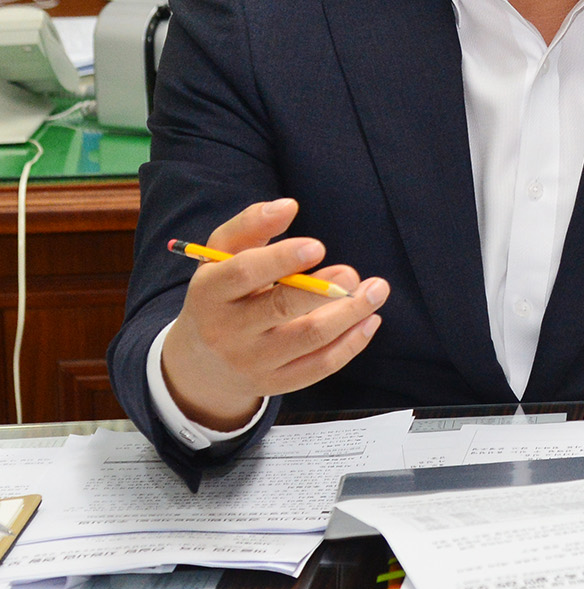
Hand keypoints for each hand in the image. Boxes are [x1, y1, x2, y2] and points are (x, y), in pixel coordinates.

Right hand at [158, 199, 388, 429]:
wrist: (202, 362)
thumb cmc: (223, 293)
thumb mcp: (222, 257)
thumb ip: (251, 225)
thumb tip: (288, 205)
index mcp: (209, 293)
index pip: (243, 273)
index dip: (281, 259)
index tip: (318, 246)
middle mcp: (226, 331)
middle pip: (281, 308)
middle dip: (325, 289)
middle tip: (355, 274)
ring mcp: (251, 362)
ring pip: (309, 338)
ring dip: (350, 313)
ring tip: (376, 290)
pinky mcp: (275, 383)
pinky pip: (320, 366)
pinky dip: (352, 343)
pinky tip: (369, 320)